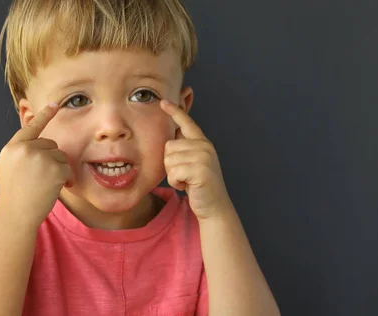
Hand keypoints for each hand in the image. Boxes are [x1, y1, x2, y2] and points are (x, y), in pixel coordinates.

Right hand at [0, 103, 72, 227]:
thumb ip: (21, 153)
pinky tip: (56, 189)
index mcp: (12, 148)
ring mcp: (39, 157)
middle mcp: (25, 148)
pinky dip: (66, 179)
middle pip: (50, 144)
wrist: (17, 215)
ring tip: (46, 185)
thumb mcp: (9, 168)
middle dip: (51, 159)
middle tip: (42, 178)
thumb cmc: (15, 196)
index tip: (56, 104)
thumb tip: (37, 142)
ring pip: (60, 155)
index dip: (44, 114)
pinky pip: (67, 168)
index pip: (31, 127)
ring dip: (59, 169)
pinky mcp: (54, 168)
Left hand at [161, 100, 231, 219]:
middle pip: (168, 146)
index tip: (163, 102)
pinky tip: (187, 186)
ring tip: (187, 181)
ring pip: (168, 160)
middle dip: (170, 164)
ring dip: (173, 175)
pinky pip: (173, 172)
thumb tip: (170, 137)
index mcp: (202, 143)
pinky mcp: (200, 170)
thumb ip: (184, 150)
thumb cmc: (199, 186)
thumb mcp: (192, 163)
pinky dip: (175, 183)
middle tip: (184, 175)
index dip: (175, 111)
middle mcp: (204, 146)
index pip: (187, 123)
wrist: (214, 207)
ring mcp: (204, 157)